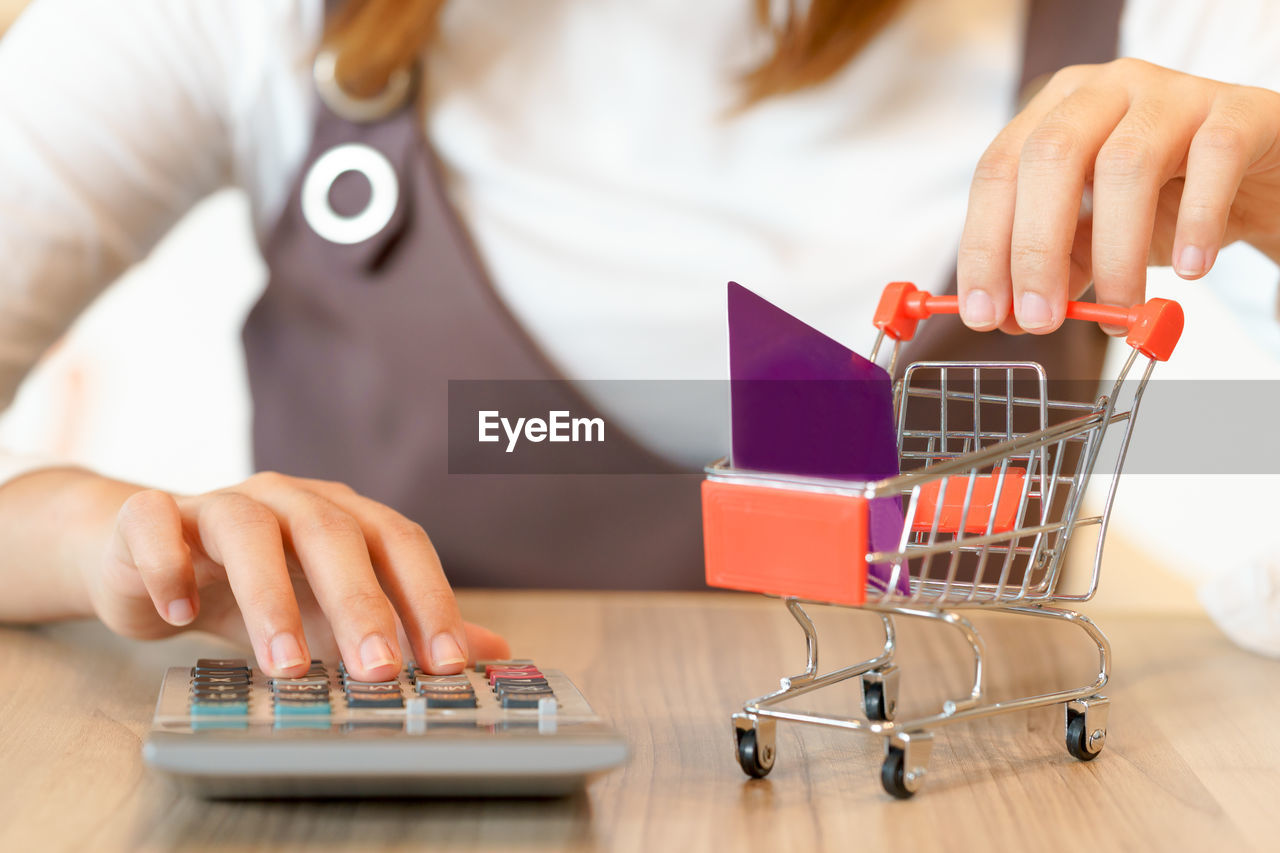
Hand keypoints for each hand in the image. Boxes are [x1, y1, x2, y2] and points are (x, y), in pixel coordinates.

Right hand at [83, 471, 508, 680]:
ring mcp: (219, 502)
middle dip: (361, 604)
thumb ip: (402, 627)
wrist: (147, 559)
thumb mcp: (332, 610)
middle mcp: (289, 499)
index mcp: (343, 515)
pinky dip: (168, 565)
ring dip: (269, 598)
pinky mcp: (149, 517)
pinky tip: (179, 613)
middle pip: (334, 535)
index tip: (449, 664)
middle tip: (379, 670)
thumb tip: (490, 652)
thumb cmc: (258, 585)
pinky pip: (156, 525)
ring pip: (249, 529)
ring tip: (286, 666)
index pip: (400, 544)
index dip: (428, 598)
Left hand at [958, 58, 1279, 333]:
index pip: (998, 171)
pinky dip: (1198, 221)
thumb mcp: (1094, 235)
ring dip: (1115, 252)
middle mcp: (1104, 91)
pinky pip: (1214, 158)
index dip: (984, 244)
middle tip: (1039, 320)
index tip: (983, 313)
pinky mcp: (1238, 111)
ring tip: (1120, 312)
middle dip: (1035, 248)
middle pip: (1050, 156)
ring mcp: (1172, 93)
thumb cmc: (1163, 201)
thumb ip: (1053, 268)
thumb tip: (1008, 317)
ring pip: (1127, 164)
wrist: (1255, 179)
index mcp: (1053, 113)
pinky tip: (1192, 271)